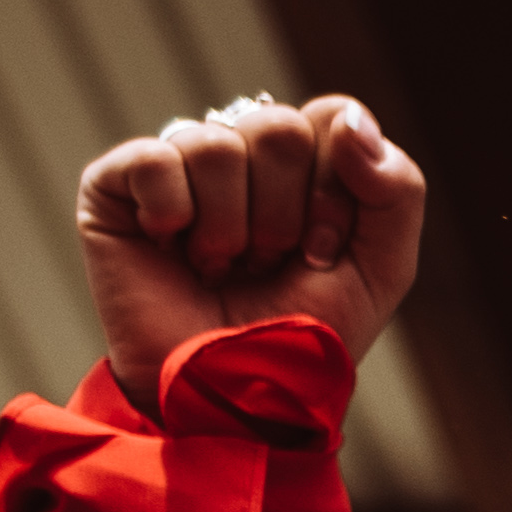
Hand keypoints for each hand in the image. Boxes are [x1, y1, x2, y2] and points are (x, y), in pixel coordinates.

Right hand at [76, 95, 429, 383]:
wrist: (232, 395)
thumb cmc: (303, 336)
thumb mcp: (381, 270)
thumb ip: (397, 188)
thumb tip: (348, 123)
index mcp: (303, 167)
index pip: (330, 116)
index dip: (335, 189)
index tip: (322, 253)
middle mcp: (240, 157)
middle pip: (277, 126)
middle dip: (282, 213)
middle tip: (266, 264)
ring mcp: (176, 167)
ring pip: (216, 143)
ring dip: (230, 227)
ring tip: (221, 268)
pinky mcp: (113, 187)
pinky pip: (154, 158)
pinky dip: (173, 214)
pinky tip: (173, 251)